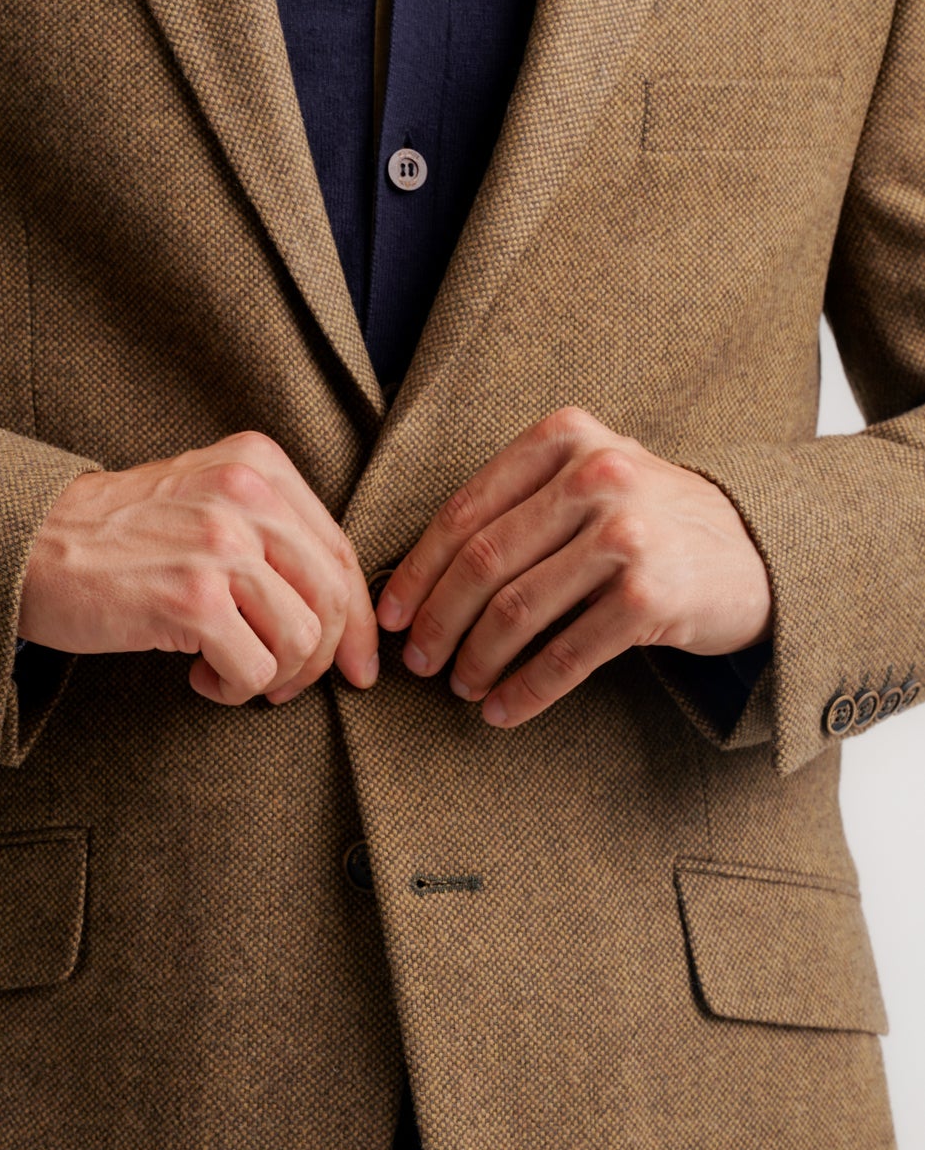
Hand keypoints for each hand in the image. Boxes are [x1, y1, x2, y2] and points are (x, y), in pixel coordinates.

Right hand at [18, 431, 379, 704]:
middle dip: (320, 658)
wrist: (30, 543)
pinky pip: (254, 669)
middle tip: (286, 686)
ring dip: (273, 678)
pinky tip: (200, 680)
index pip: (339, 551)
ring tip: (232, 676)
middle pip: (331, 598)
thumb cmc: (118, 534)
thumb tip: (345, 615)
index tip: (357, 663)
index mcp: (258, 464)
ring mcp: (220, 544)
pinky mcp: (192, 598)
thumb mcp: (205, 497)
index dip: (357, 619)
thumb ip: (271, 532)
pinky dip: (236, 690)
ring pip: (301, 639)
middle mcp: (246, 494)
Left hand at [375, 405, 772, 728]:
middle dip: (437, 622)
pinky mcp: (652, 595)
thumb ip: (518, 505)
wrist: (759, 553)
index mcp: (564, 438)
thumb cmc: (649, 521)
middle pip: (482, 563)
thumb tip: (419, 581)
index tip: (391, 615)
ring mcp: (627, 533)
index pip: (465, 511)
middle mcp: (596, 474)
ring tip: (462, 687)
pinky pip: (566, 654)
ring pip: (517, 611)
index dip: (418, 571)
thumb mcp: (588, 480)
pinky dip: (526, 690)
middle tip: (417, 663)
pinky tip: (504, 710)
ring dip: (477, 660)